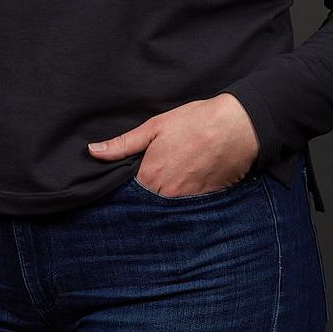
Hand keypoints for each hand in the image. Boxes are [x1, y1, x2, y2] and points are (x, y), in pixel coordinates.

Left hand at [86, 93, 260, 195]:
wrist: (238, 127)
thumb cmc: (196, 122)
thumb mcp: (155, 127)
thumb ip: (123, 144)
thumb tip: (93, 152)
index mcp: (151, 176)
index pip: (127, 195)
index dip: (125, 190)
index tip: (124, 187)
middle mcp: (168, 195)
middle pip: (147, 205)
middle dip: (144, 199)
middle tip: (151, 183)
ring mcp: (188, 201)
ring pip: (167, 209)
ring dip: (163, 202)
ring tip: (169, 185)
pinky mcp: (206, 202)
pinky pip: (188, 209)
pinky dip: (183, 202)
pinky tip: (185, 188)